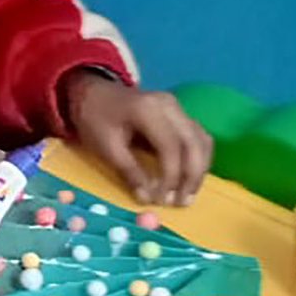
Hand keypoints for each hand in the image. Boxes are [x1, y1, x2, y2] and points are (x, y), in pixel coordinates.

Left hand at [61, 74, 212, 206]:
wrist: (93, 93)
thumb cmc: (94, 119)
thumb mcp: (105, 146)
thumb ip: (129, 171)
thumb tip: (147, 198)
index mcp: (148, 109)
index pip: (171, 146)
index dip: (171, 176)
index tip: (163, 199)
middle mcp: (170, 105)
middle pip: (194, 143)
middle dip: (192, 176)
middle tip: (183, 202)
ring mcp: (177, 107)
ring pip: (201, 140)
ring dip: (199, 169)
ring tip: (187, 194)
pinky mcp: (179, 113)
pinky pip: (198, 137)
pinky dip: (198, 158)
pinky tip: (189, 177)